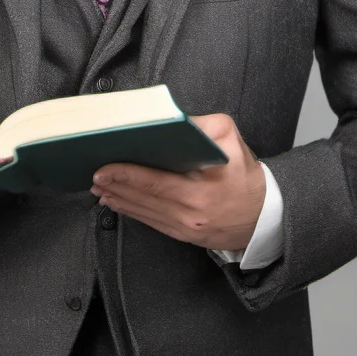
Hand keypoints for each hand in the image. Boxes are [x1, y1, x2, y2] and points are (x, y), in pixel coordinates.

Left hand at [90, 113, 265, 251]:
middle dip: (116, 185)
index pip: (157, 181)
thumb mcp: (230, 138)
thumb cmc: (244, 173)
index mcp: (202, 187)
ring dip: (118, 199)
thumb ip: (202, 124)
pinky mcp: (183, 235)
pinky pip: (151, 222)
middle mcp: (191, 211)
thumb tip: (170, 120)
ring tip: (98, 186)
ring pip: (144, 211)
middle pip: (145, 197)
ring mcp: (186, 227)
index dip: (128, 174)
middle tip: (93, 174)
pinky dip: (131, 211)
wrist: (263, 215)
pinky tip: (116, 201)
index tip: (105, 166)